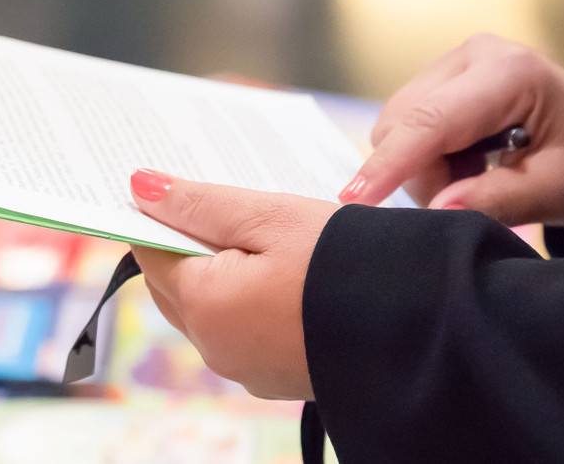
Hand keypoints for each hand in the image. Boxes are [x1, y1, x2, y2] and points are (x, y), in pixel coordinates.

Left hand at [128, 168, 333, 400]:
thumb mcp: (271, 216)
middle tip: (216, 203)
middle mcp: (215, 347)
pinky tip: (279, 271)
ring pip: (208, 309)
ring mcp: (246, 369)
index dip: (160, 216)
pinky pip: (242, 330)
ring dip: (219, 272)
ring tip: (255, 232)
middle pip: (174, 284)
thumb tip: (138, 187)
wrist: (425, 326)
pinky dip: (247, 299)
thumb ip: (200, 204)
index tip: (177, 187)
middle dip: (187, 244)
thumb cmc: (347, 262)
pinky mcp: (278, 376)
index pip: (150, 252)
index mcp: (204, 306)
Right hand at [339, 34, 563, 225]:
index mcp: (509, 72)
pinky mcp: (440, 77)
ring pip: (396, 126)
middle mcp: (473, 55)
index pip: (431, 120)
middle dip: (420, 173)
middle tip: (470, 198)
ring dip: (423, 166)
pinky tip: (467, 160)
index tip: (355, 199)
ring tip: (477, 176)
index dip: (390, 163)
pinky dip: (426, 155)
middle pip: (402, 123)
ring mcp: (452, 62)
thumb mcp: (558, 188)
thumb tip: (437, 210)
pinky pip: (404, 125)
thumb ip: (498, 200)